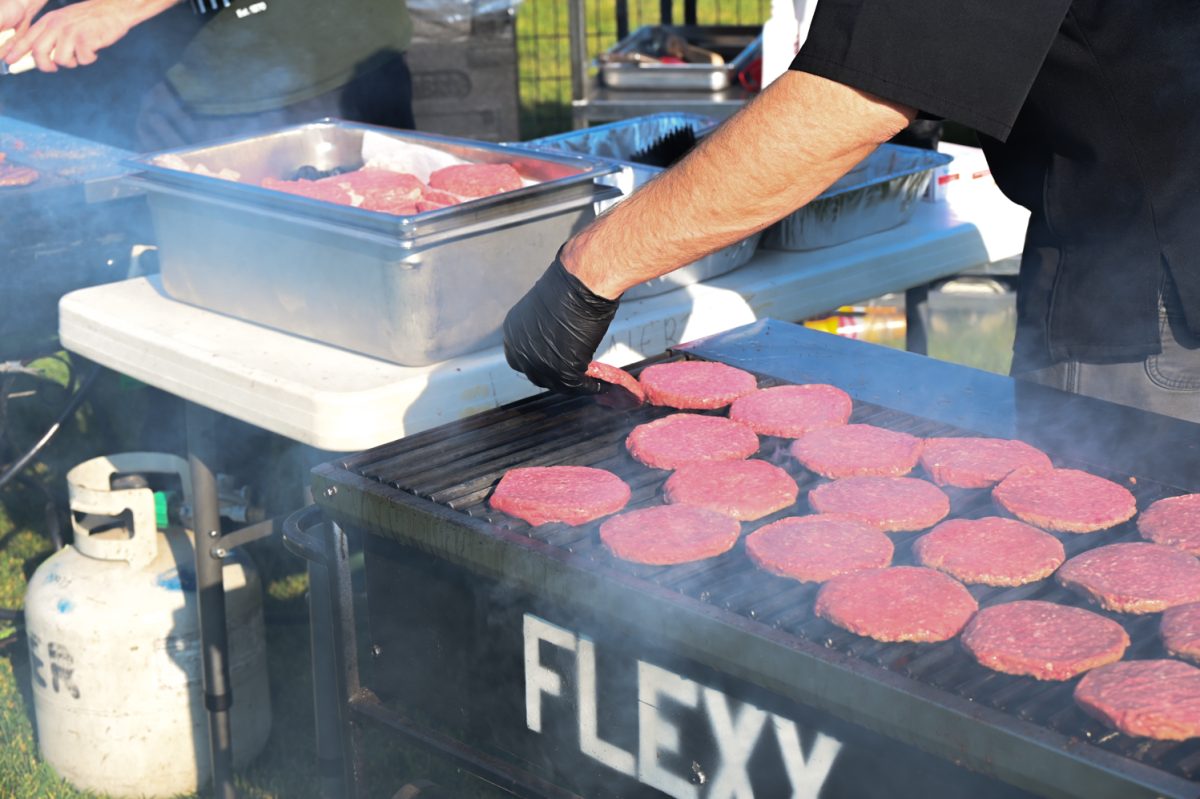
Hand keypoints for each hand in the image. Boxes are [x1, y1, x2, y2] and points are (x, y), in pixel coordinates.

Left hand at [5, 0, 141, 70]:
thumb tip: (43, 55)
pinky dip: (89, 59)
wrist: (114, 8)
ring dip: (73, 62)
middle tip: (54, 68)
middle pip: (39, 52)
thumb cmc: (92, 19)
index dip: (16, 51)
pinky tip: (94, 50)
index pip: (28, 38)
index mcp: (49, 21)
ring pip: (61, 60)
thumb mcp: (66, 21)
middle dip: (45, 65)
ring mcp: (70, 32)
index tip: (8, 61)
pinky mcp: (85, 39)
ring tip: (81, 54)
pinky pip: (82, 60)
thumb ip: (52, 35)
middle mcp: (56, 25)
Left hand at [503, 256, 619, 394]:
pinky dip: (590, 386)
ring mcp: (538, 362)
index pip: (521, 358)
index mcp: (513, 331)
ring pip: (557, 383)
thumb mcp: (545, 309)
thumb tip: (558, 338)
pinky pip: (576, 385)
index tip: (552, 364)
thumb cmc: (570, 286)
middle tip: (573, 375)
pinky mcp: (560, 371)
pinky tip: (600, 384)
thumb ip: (545, 329)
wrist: (582, 284)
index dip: (538, 364)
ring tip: (590, 382)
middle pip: (536, 374)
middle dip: (554, 376)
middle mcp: (520, 349)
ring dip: (574, 384)